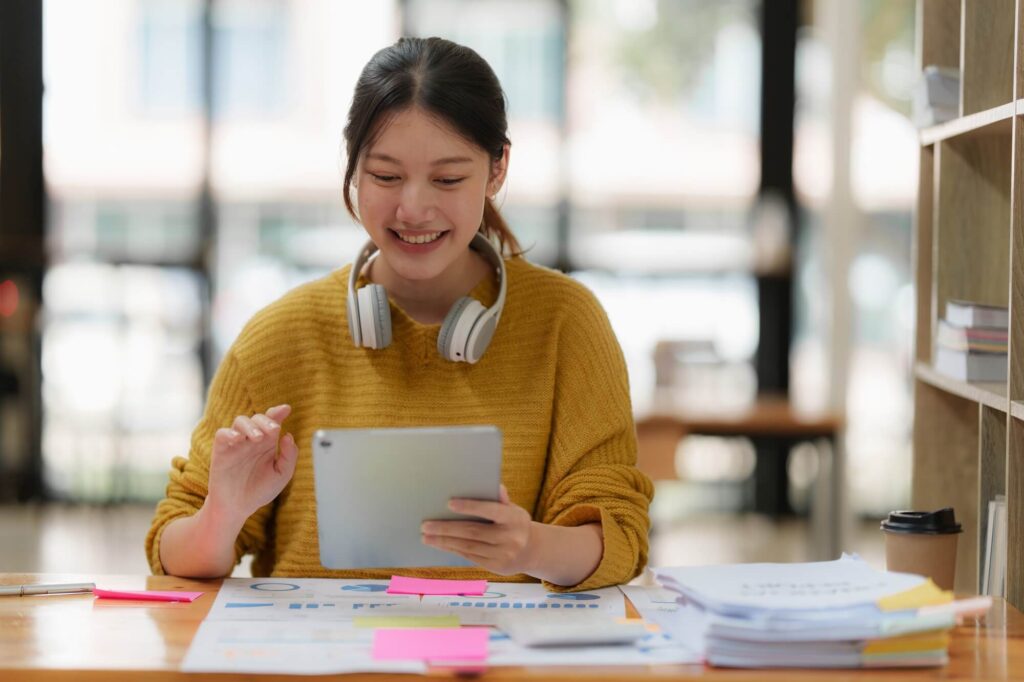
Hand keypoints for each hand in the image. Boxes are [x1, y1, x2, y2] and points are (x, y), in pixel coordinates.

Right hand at [206, 404, 297, 522]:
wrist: (238, 507)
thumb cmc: (260, 490)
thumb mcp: (281, 474)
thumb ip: (289, 456)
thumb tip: (288, 435)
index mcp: (268, 443)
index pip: (273, 422)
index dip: (278, 413)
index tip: (286, 409)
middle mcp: (252, 440)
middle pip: (257, 418)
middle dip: (266, 420)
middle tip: (274, 430)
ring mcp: (236, 444)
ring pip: (240, 421)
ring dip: (250, 426)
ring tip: (258, 438)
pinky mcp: (221, 451)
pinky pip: (222, 434)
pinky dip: (229, 433)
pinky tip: (238, 439)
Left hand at [421, 485, 534, 575]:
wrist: (532, 551)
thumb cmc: (514, 523)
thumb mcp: (513, 509)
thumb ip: (500, 500)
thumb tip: (492, 485)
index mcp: (515, 519)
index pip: (491, 510)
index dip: (470, 507)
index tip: (449, 503)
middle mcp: (511, 538)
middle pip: (473, 532)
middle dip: (447, 528)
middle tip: (426, 525)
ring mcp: (504, 555)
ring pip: (468, 547)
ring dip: (444, 541)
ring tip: (426, 536)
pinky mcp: (496, 567)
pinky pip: (470, 557)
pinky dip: (452, 549)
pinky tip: (440, 544)